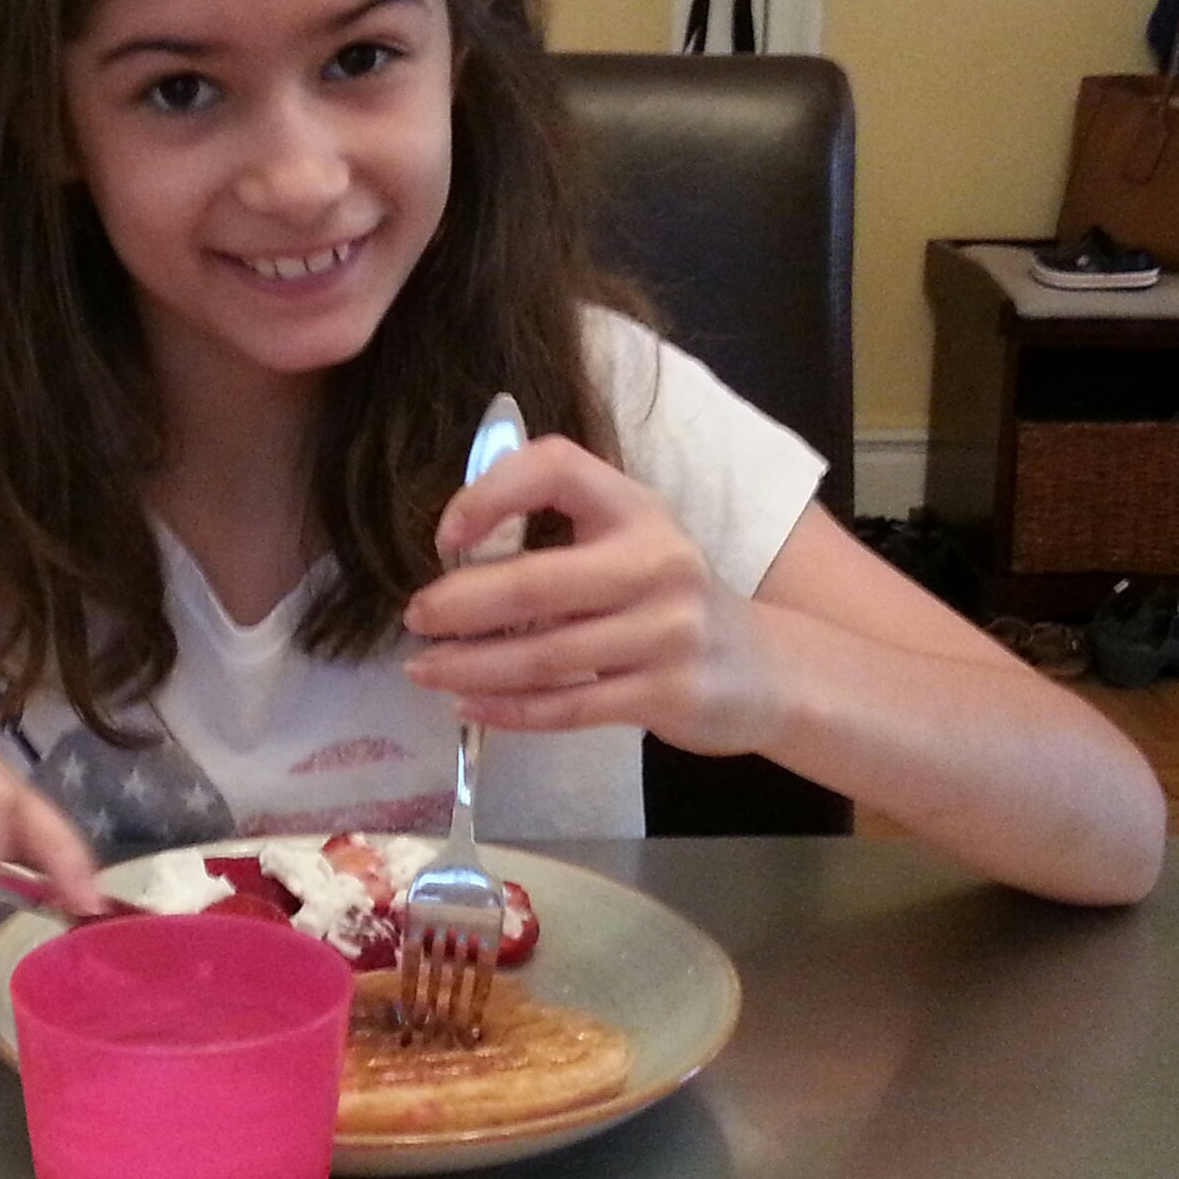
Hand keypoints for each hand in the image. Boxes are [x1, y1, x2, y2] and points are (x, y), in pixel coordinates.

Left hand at [399, 434, 784, 756]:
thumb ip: (561, 529)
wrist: (763, 669)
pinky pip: (568, 707)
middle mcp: (657, 563)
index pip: (556, 469)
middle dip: (460, 604)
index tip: (448, 536)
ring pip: (544, 656)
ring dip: (470, 666)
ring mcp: (667, 633)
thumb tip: (457, 548)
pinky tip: (470, 704)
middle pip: (536, 582)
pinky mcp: (666, 696)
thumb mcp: (630, 539)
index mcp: (637, 508)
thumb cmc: (668, 597)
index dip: (491, 492)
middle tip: (415, 617)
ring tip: (424, 668)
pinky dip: (509, 709)